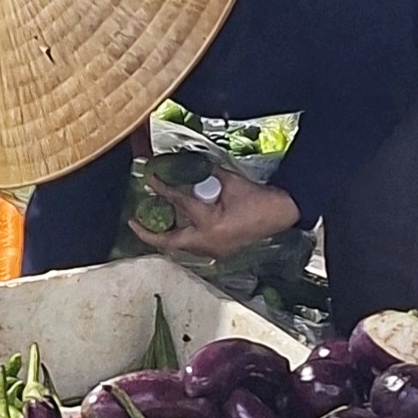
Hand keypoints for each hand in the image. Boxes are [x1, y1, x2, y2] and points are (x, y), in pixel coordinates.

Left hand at [129, 168, 300, 260]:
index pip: (179, 203)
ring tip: (152, 224)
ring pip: (181, 246)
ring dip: (166, 236)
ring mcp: (215, 250)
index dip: (162, 189)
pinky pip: (194, 246)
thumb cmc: (259, 198)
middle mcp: (209, 242)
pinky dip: (182, 236)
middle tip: (134, 223)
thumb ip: (205, 176)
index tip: (149, 179)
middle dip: (150, 235)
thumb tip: (185, 166)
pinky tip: (177, 227)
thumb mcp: (229, 181)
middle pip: (171, 242)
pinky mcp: (221, 251)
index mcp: (210, 224)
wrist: (283, 213)